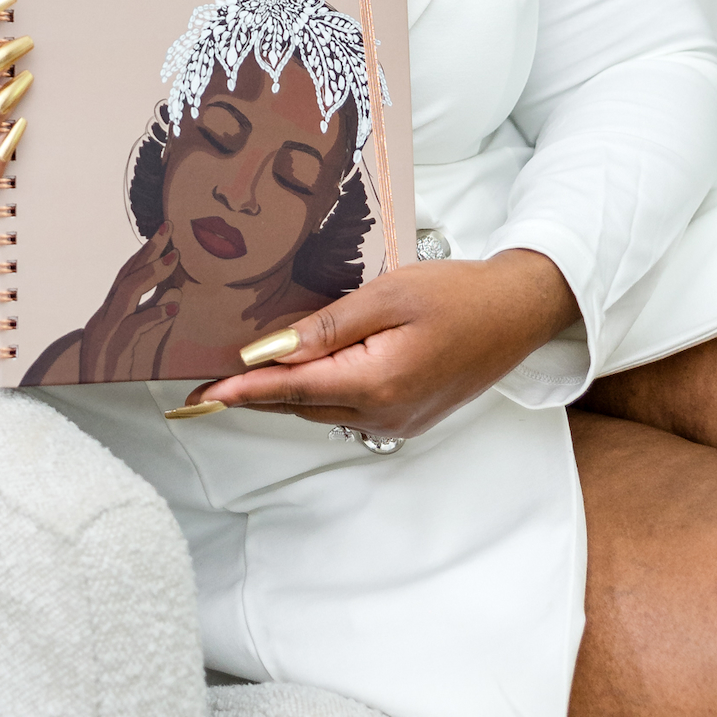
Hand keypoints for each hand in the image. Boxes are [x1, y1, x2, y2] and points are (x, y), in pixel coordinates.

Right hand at [80, 224, 182, 378]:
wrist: (88, 410)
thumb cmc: (115, 381)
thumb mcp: (134, 346)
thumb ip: (151, 318)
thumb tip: (174, 292)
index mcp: (107, 317)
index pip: (125, 276)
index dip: (144, 252)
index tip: (164, 232)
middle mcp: (103, 321)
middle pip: (125, 277)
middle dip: (147, 251)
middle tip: (169, 229)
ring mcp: (105, 336)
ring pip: (126, 294)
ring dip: (151, 274)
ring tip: (174, 259)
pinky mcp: (111, 354)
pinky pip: (133, 328)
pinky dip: (154, 314)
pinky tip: (173, 305)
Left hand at [188, 251, 579, 441]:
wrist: (515, 313)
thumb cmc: (456, 295)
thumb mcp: (389, 295)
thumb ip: (329, 326)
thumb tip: (273, 350)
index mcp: (377, 383)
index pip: (292, 389)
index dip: (242, 391)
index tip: (201, 397)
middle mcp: (383, 414)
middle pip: (302, 405)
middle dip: (255, 394)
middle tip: (207, 387)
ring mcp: (397, 421)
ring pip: (322, 410)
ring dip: (285, 394)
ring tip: (244, 377)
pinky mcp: (406, 417)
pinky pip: (346, 409)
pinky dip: (318, 394)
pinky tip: (303, 373)